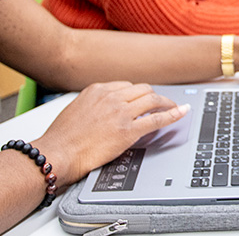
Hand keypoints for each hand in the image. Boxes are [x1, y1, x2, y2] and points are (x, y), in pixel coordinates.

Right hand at [32, 82, 187, 187]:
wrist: (57, 153)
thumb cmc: (61, 138)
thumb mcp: (76, 109)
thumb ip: (94, 105)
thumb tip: (104, 111)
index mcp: (97, 90)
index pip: (127, 86)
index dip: (138, 94)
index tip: (143, 99)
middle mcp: (111, 97)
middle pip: (143, 89)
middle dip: (154, 96)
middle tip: (161, 104)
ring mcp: (120, 113)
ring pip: (152, 100)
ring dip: (166, 103)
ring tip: (174, 107)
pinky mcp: (127, 131)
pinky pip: (156, 119)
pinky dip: (172, 114)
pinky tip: (181, 112)